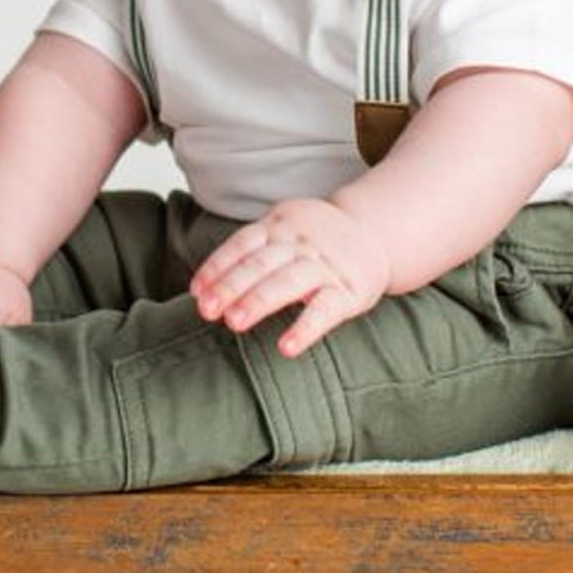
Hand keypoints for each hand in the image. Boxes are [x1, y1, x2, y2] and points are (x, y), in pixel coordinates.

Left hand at [189, 198, 391, 357]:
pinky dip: (305, 327)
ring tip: (234, 323)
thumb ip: (250, 250)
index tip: (197, 291)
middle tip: (207, 310)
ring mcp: (325, 265)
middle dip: (231, 286)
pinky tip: (287, 347)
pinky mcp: (349, 290)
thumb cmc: (315, 239)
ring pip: (288, 281)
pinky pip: (325, 310)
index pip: (242, 243)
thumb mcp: (284, 228)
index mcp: (280, 225)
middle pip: (260, 263)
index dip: (218, 266)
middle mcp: (300, 243)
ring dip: (259, 301)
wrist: (375, 230)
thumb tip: (202, 287)